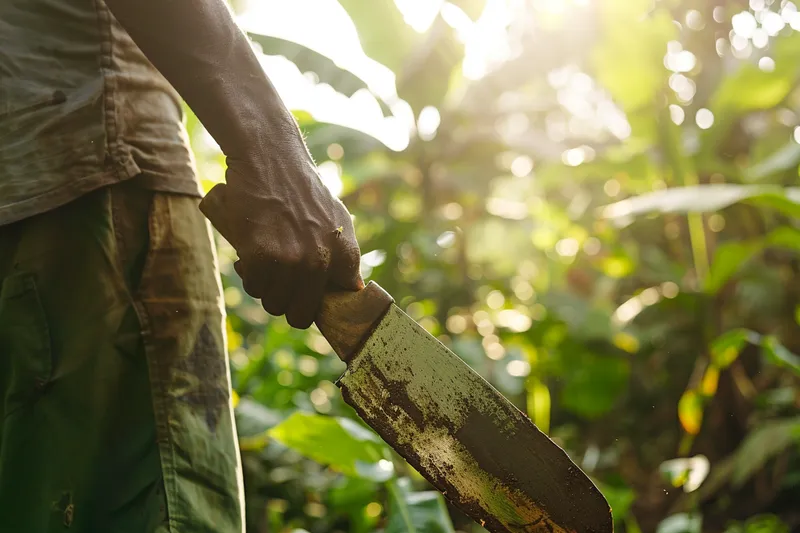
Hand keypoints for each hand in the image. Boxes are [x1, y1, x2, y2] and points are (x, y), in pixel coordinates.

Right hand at [199, 155, 363, 328]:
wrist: (272, 159)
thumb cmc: (303, 189)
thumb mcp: (338, 219)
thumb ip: (346, 256)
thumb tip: (352, 290)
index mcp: (345, 255)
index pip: (337, 305)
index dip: (319, 304)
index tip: (308, 298)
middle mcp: (321, 262)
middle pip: (300, 315)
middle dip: (288, 305)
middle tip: (280, 286)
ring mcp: (291, 261)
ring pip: (274, 304)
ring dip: (267, 291)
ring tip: (266, 267)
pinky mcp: (261, 256)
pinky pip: (254, 286)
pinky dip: (250, 278)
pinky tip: (251, 260)